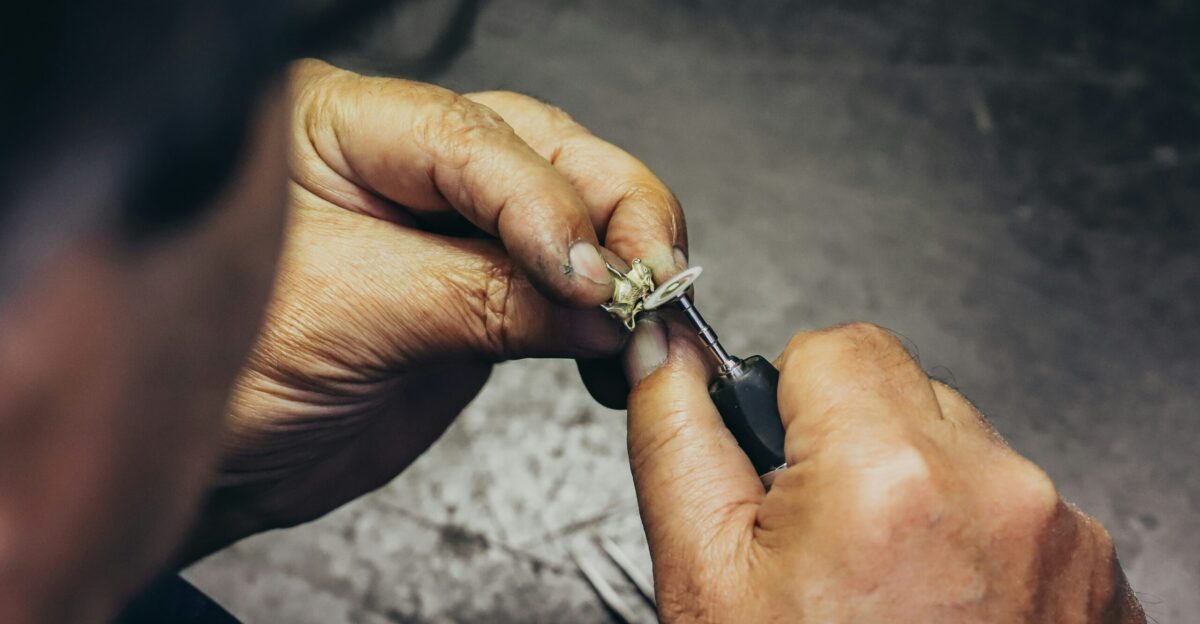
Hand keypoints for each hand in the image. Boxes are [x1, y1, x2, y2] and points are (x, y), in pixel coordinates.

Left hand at [186, 60, 686, 556]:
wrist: (215, 466)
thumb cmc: (224, 378)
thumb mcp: (347, 316)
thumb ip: (477, 298)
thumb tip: (594, 303)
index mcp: (340, 126)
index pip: (470, 137)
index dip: (542, 199)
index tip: (583, 273)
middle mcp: (402, 162)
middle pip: (541, 153)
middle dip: (610, 213)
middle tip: (645, 280)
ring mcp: (446, 226)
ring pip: (567, 209)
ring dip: (621, 259)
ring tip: (645, 313)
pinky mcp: (474, 290)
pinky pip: (557, 285)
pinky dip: (600, 311)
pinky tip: (619, 335)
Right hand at [624, 320, 1144, 622]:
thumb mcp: (705, 578)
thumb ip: (677, 441)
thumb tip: (665, 353)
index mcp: (891, 474)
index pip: (837, 346)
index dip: (790, 400)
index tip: (783, 463)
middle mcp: (1000, 491)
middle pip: (906, 395)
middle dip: (855, 448)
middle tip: (827, 548)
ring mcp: (1065, 539)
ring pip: (966, 454)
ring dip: (921, 498)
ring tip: (887, 593)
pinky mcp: (1102, 581)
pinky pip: (1022, 514)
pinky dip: (978, 547)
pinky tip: (941, 612)